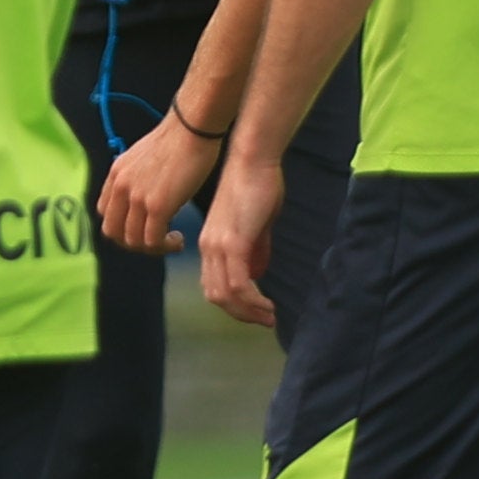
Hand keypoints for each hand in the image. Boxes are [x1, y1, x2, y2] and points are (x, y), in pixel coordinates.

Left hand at [97, 109, 221, 254]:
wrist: (192, 127)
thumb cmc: (178, 140)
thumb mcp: (142, 157)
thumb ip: (136, 178)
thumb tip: (143, 197)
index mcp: (116, 175)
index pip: (105, 213)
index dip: (122, 226)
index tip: (141, 228)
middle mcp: (121, 187)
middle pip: (113, 232)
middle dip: (133, 242)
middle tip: (154, 241)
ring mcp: (137, 197)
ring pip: (133, 240)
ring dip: (152, 247)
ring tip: (170, 240)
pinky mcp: (158, 206)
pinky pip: (153, 240)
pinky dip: (165, 246)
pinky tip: (178, 238)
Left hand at [195, 149, 284, 327]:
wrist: (253, 158)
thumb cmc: (258, 184)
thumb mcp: (256, 223)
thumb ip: (255, 248)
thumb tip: (257, 272)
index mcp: (211, 242)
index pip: (213, 284)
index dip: (233, 304)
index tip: (256, 311)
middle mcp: (209, 246)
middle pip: (216, 295)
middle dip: (241, 314)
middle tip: (265, 319)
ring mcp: (219, 245)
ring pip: (225, 295)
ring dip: (248, 311)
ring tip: (269, 316)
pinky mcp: (234, 242)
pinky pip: (238, 283)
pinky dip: (252, 301)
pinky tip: (268, 305)